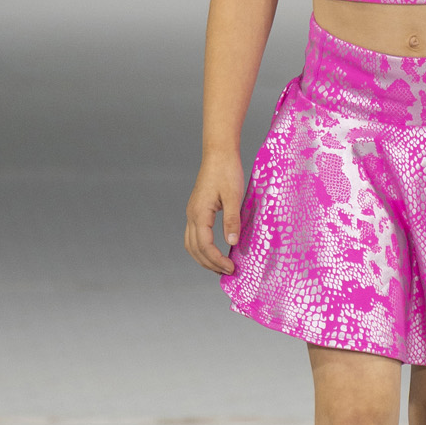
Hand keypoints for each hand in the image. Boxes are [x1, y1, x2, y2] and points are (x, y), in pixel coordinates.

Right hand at [185, 151, 245, 274]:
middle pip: (195, 249)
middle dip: (210, 264)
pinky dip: (202, 248)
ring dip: (204, 258)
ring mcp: (192, 212)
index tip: (232, 268)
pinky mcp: (196, 209)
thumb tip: (232, 243)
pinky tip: (215, 250)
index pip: (205, 246)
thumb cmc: (227, 170)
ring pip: (191, 244)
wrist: (218, 152)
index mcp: (199, 213)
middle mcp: (192, 215)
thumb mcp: (234, 195)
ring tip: (220, 266)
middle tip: (228, 272)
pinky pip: (194, 235)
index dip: (217, 260)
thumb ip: (232, 220)